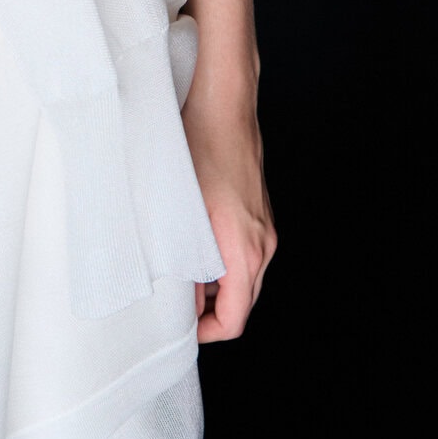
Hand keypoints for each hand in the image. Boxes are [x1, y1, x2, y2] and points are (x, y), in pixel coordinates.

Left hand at [182, 79, 275, 342]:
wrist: (225, 105)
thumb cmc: (200, 146)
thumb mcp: (177, 205)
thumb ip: (177, 254)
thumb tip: (172, 288)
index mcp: (244, 248)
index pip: (236, 317)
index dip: (208, 333)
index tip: (183, 329)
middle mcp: (263, 244)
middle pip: (242, 303)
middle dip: (210, 313)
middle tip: (175, 306)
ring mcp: (265, 229)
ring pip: (245, 280)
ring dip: (216, 289)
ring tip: (181, 277)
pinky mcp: (260, 216)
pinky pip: (247, 257)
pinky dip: (224, 266)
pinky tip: (195, 251)